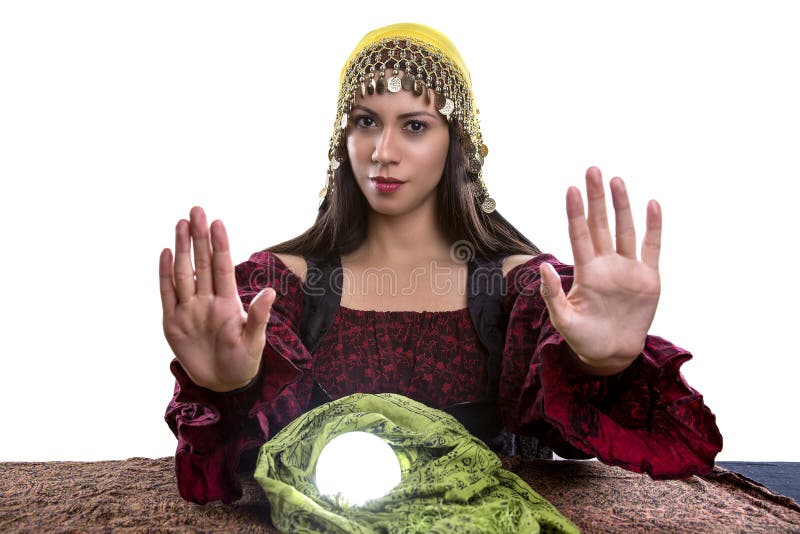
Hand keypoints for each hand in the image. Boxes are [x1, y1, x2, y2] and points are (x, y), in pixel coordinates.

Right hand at [159, 206, 275, 391]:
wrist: (223, 383)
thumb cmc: (243, 361)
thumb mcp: (254, 341)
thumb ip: (258, 317)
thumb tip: (270, 292)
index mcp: (228, 302)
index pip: (223, 267)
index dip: (220, 245)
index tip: (218, 222)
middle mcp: (207, 300)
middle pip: (202, 263)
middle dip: (199, 237)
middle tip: (196, 210)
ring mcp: (189, 309)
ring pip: (184, 273)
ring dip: (182, 249)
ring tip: (180, 223)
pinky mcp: (172, 323)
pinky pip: (168, 294)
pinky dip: (165, 274)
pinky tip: (166, 253)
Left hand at [539, 166, 661, 374]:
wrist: (610, 354)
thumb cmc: (582, 338)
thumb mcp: (563, 320)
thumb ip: (552, 295)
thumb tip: (541, 267)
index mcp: (585, 272)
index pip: (579, 234)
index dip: (575, 213)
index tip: (571, 189)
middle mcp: (606, 264)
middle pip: (600, 224)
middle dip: (597, 198)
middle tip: (592, 170)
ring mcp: (627, 269)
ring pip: (625, 230)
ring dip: (622, 205)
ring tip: (616, 180)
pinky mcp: (648, 278)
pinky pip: (651, 247)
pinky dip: (653, 227)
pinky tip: (652, 204)